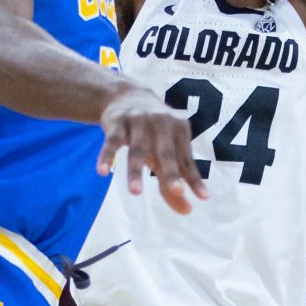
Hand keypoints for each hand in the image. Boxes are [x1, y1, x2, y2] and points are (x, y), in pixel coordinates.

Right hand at [97, 84, 205, 216]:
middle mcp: (161, 123)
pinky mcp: (117, 123)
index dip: (194, 179)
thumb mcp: (165, 151)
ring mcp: (138, 121)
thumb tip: (187, 211)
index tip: (202, 198)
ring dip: (136, 171)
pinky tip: (103, 172)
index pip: (186, 159)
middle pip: (165, 152)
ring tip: (135, 193)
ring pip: (137, 150)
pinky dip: (107, 156)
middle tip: (176, 191)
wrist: (126, 94)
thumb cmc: (152, 131)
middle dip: (170, 172)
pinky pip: (112, 142)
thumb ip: (173, 181)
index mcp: (179, 130)